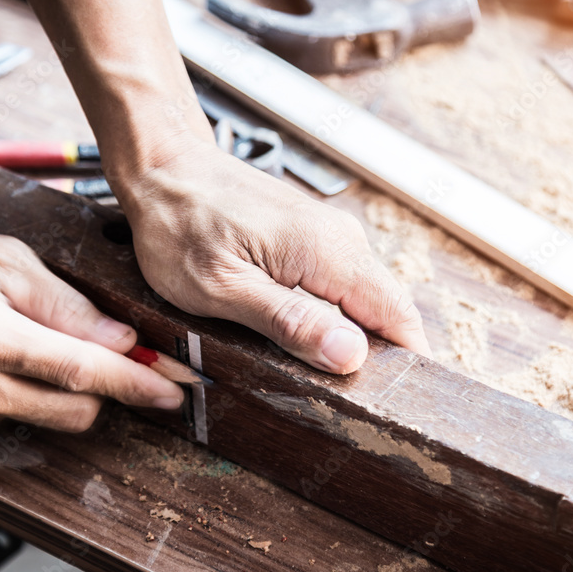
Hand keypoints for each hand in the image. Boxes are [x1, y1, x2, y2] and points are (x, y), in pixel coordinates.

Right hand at [0, 225, 182, 435]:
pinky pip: (23, 416)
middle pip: (78, 411)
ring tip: (59, 340)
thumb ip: (62, 301)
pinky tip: (21, 354)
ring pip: (55, 419)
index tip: (176, 390)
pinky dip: (41, 392)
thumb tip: (119, 336)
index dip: (137, 383)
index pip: (83, 372)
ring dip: (78, 390)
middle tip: (130, 356)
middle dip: (113, 388)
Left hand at [111, 136, 431, 373]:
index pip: (398, 316)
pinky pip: (344, 286)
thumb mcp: (223, 288)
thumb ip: (288, 322)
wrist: (165, 167)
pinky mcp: (314, 239)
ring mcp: (330, 236)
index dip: (406, 364)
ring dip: (357, 340)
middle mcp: (341, 239)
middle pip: (388, 311)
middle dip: (380, 359)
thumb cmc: (181, 224)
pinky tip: (311, 340)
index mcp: (328, 251)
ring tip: (328, 379)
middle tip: (350, 404)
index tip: (394, 403)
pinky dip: (338, 318)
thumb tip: (350, 355)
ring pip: (366, 301)